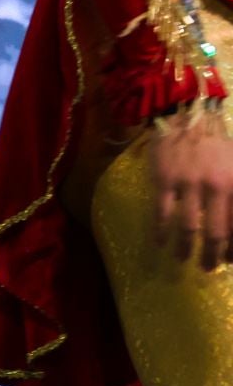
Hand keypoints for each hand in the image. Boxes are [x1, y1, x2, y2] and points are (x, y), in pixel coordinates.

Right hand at [148, 114, 232, 268]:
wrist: (185, 117)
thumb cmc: (215, 145)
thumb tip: (232, 224)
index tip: (230, 261)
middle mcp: (216, 186)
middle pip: (217, 231)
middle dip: (214, 255)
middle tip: (209, 268)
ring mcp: (189, 184)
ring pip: (190, 226)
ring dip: (186, 248)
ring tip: (183, 260)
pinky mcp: (165, 181)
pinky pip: (163, 213)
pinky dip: (161, 232)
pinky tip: (160, 242)